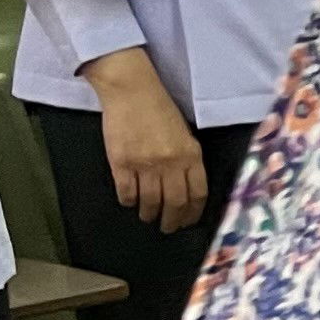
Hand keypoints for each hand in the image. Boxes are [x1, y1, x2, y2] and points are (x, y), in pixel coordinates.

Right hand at [90, 61, 209, 234]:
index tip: (188, 221)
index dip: (193, 212)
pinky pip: (126, 193)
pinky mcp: (121, 164)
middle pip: (175, 203)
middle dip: (172, 221)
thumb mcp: (185, 133)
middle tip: (168, 228)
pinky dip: (129, 201)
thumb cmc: (160, 109)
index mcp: (191, 155)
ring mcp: (145, 165)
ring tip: (148, 217)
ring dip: (150, 214)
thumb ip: (187, 159)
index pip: (198, 193)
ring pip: (150, 202)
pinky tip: (130, 202)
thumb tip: (185, 185)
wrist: (132, 92)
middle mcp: (171, 163)